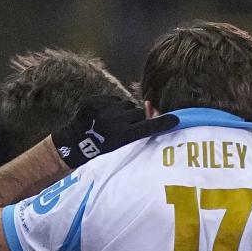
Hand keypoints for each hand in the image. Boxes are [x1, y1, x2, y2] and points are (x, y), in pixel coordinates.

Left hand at [50, 96, 176, 170]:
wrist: (76, 143)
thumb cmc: (104, 150)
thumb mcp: (122, 147)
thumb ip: (139, 132)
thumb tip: (153, 108)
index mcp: (123, 136)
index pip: (149, 127)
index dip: (163, 123)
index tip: (175, 119)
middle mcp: (115, 121)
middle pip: (138, 114)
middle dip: (137, 119)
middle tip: (129, 129)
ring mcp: (104, 109)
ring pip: (127, 106)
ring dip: (125, 113)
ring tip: (115, 123)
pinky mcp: (96, 101)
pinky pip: (114, 100)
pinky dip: (114, 107)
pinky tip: (106, 116)